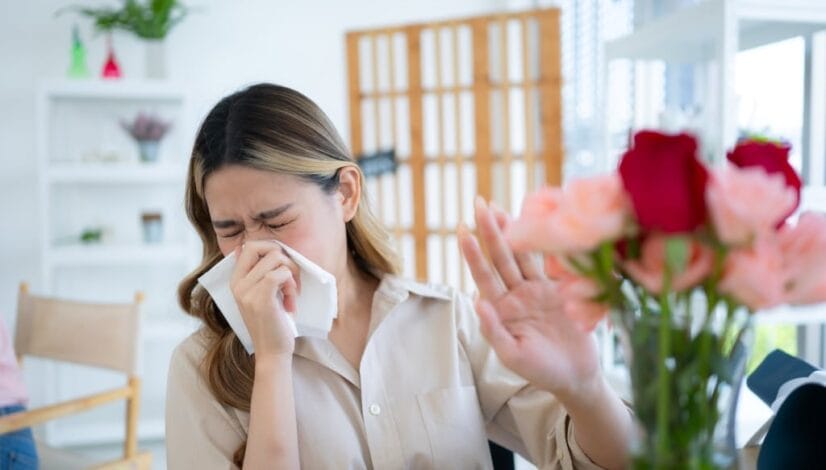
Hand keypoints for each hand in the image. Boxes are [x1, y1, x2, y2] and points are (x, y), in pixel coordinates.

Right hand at [230, 241, 300, 357]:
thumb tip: (250, 248)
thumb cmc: (272, 323)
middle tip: (291, 279)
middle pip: (264, 248)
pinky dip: (291, 285)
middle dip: (285, 259)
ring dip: (291, 276)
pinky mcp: (261, 300)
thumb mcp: (259, 295)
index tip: (282, 269)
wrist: (272, 352)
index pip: (249, 246)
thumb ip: (257, 274)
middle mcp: (238, 284)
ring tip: (291, 295)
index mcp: (236, 281)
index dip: (271, 250)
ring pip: (277, 260)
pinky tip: (291, 301)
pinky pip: (280, 274)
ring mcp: (247, 292)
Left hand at [458, 197, 602, 400]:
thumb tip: (477, 303)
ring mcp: (536, 290)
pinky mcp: (558, 289)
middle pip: (499, 257)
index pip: (483, 276)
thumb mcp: (513, 356)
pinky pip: (547, 262)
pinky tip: (533, 223)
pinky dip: (540, 243)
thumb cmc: (541, 371)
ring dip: (510, 231)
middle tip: (478, 202)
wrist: (576, 376)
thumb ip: (494, 331)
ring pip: (520, 255)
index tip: (462, 229)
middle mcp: (515, 295)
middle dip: (489, 230)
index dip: (473, 252)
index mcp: (500, 310)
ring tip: (496, 206)